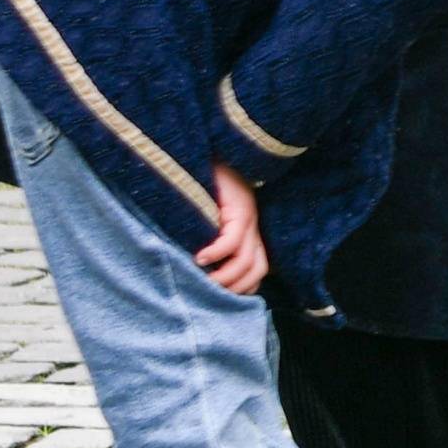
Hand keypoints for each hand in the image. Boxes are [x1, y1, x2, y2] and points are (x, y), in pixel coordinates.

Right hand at [195, 165, 269, 297]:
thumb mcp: (202, 219)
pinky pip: (233, 240)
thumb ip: (203, 240)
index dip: (242, 288)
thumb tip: (190, 270)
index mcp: (248, 233)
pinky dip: (216, 253)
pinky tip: (199, 258)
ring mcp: (249, 217)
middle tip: (209, 294)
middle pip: (257, 270)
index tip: (219, 297)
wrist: (205, 150)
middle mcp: (253, 227)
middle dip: (234, 289)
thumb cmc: (198, 188)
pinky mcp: (240, 206)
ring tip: (204, 280)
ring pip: (247, 260)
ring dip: (225, 277)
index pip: (257, 270)